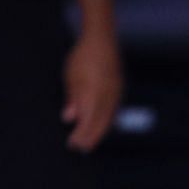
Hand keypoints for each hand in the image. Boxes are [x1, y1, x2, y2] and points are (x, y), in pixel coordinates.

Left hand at [62, 28, 121, 151]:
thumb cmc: (82, 56)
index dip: (80, 135)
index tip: (72, 144)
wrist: (102, 39)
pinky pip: (114, 111)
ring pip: (109, 120)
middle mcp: (107, 96)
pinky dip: (107, 122)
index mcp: (93, 93)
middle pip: (100, 124)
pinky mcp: (119, 90)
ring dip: (99, 132)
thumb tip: (69, 119)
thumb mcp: (71, 77)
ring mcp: (115, 93)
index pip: (87, 122)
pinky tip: (102, 126)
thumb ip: (72, 99)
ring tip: (90, 142)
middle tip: (81, 149)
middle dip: (90, 138)